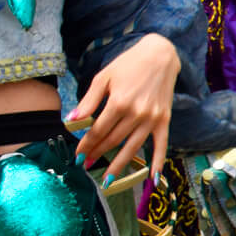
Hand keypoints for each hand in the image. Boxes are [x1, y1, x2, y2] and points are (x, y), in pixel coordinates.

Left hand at [66, 33, 179, 182]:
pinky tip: (153, 178)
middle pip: (113, 140)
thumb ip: (89, 100)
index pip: (98, 130)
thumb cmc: (128, 64)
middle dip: (98, 154)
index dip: (87, 144)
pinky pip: (161, 145)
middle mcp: (136, 114)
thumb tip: (71, 119)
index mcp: (119, 102)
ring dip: (119, 166)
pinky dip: (157, 162)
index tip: (78, 155)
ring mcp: (152, 119)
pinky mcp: (164, 120)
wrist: (159, 55)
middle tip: (87, 164)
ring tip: (107, 180)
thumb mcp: (104, 77)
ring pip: (133, 148)